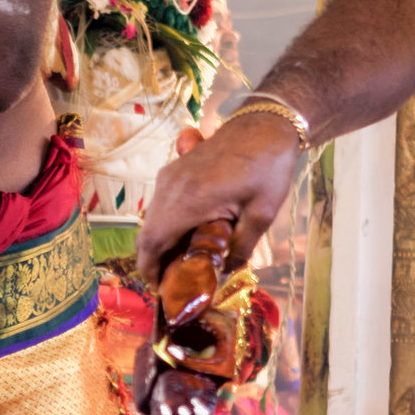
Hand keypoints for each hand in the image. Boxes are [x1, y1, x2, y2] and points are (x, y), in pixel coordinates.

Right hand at [135, 110, 303, 282]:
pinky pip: (161, 203)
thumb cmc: (267, 168)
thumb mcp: (261, 215)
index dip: (149, 269)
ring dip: (162, 241)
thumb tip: (225, 272)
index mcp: (188, 200)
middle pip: (147, 233)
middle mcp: (170, 187)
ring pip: (152, 218)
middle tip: (177, 281)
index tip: (160, 288)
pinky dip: (167, 223)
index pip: (151, 242)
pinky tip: (190, 233)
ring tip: (184, 260)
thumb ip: (240, 248)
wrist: (265, 125)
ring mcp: (170, 175)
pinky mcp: (175, 169)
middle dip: (156, 260)